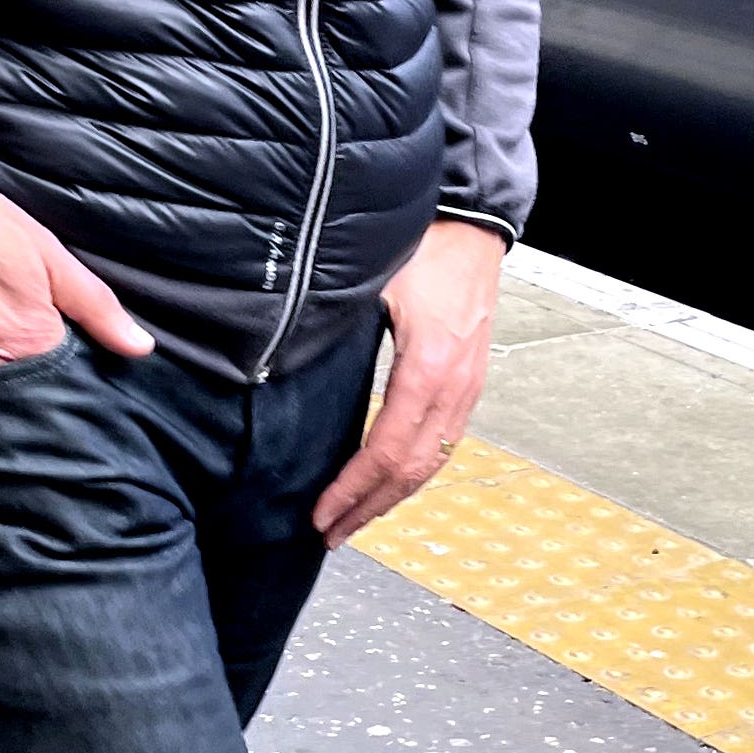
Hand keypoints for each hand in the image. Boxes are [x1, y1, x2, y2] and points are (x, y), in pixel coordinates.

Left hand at [313, 218, 505, 549]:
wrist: (472, 219)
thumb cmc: (423, 244)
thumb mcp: (370, 284)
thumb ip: (332, 326)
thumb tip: (282, 362)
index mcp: (428, 367)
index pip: (387, 450)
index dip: (353, 488)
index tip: (322, 513)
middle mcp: (455, 386)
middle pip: (413, 469)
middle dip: (370, 507)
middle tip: (332, 533)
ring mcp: (469, 386)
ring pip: (434, 461)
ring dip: (394, 496)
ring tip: (359, 517)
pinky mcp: (472, 380)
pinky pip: (446, 441)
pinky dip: (416, 470)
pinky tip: (393, 478)